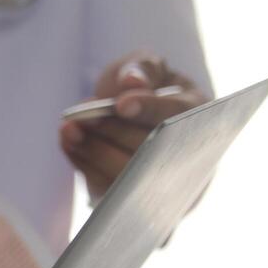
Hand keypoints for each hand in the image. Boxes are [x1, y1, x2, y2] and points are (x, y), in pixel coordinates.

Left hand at [59, 52, 207, 198]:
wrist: (134, 119)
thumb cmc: (144, 89)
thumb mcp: (148, 68)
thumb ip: (143, 68)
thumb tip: (132, 81)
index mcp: (198, 113)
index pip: (176, 114)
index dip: (149, 109)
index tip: (122, 104)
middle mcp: (188, 154)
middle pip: (150, 149)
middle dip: (112, 132)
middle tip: (82, 119)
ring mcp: (163, 182)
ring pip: (127, 175)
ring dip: (93, 151)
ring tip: (69, 130)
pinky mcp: (134, 199)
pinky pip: (108, 190)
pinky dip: (85, 165)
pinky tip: (69, 144)